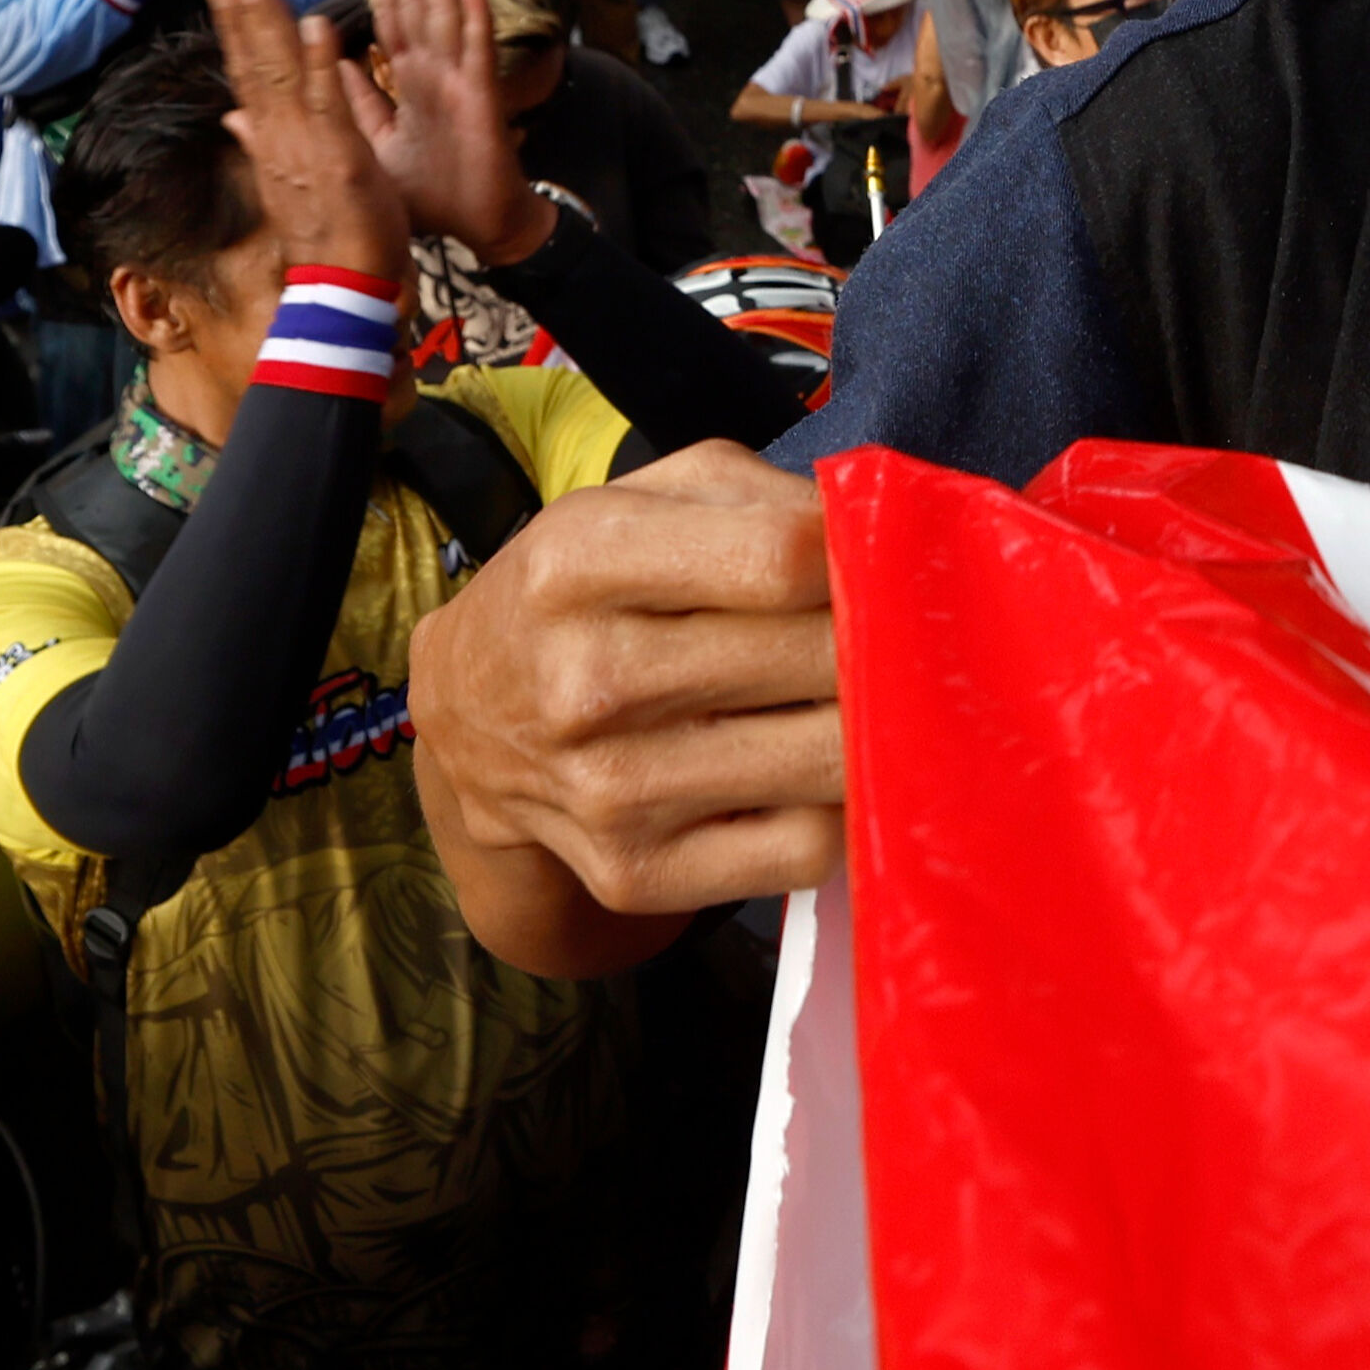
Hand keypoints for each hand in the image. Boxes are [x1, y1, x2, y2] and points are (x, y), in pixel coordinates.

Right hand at [202, 0, 407, 283]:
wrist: (343, 287)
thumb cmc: (328, 234)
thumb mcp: (287, 182)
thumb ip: (260, 141)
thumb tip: (233, 113)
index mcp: (273, 141)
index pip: (247, 72)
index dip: (235, 26)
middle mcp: (280, 137)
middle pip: (254, 62)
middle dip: (243, 8)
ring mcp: (306, 146)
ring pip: (280, 72)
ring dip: (268, 20)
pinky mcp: (341, 157)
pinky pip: (329, 104)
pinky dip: (320, 63)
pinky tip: (315, 24)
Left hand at [337, 0, 549, 261]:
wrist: (483, 230)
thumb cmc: (436, 191)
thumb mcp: (377, 144)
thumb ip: (356, 103)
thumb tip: (323, 67)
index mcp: (410, 78)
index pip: (389, 13)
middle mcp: (434, 72)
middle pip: (416, 1)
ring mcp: (460, 84)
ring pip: (446, 16)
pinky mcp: (481, 106)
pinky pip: (477, 59)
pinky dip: (476, 23)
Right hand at [405, 443, 847, 928]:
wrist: (468, 720)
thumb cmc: (584, 593)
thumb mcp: (641, 503)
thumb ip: (760, 497)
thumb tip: (877, 538)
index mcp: (580, 563)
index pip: (781, 558)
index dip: (856, 557)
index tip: (871, 565)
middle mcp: (587, 680)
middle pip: (817, 658)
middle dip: (884, 642)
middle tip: (901, 636)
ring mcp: (610, 788)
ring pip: (827, 759)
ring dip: (877, 727)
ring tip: (870, 699)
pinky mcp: (635, 872)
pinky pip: (805, 847)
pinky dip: (837, 809)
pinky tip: (812, 774)